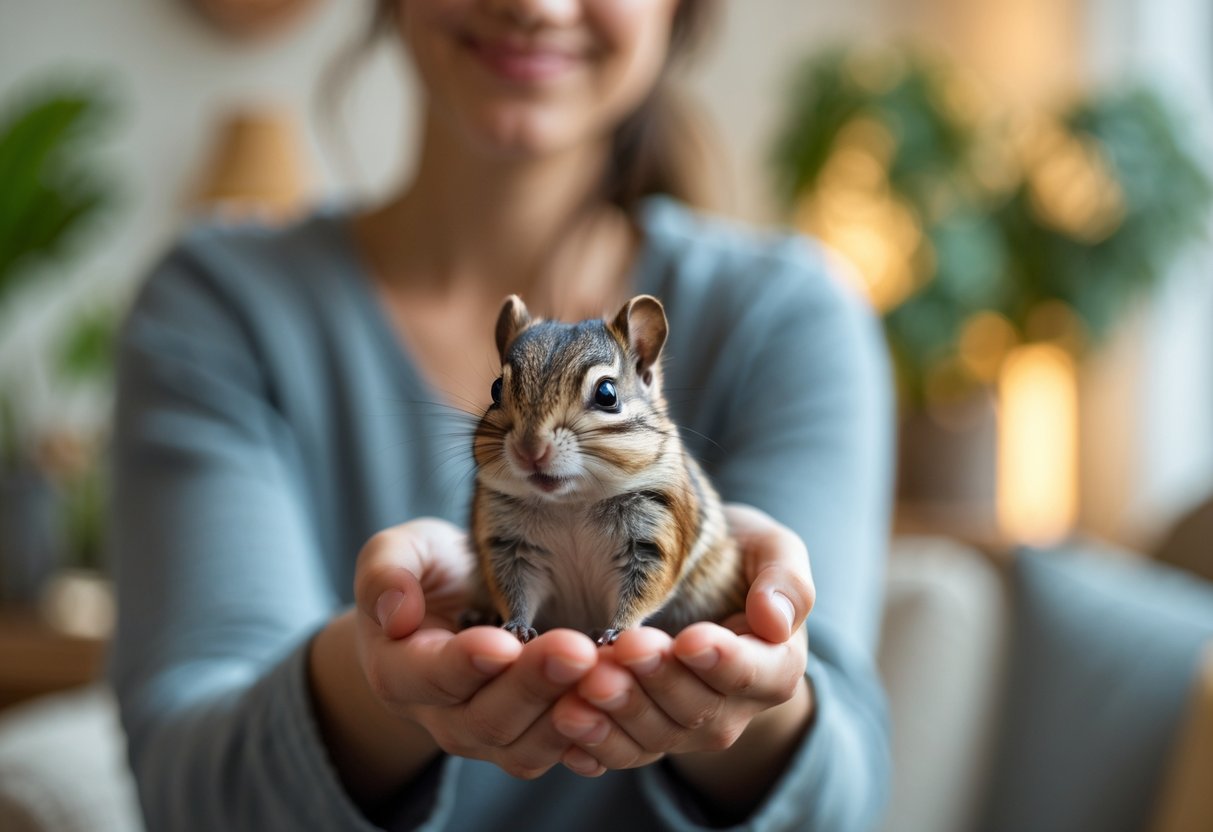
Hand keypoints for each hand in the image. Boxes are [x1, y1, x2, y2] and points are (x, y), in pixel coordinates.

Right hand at [351, 519, 600, 779]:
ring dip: (569, 712)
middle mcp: (442, 717)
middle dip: (534, 685)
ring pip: (527, 746)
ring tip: (606, 671)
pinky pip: (562, 749)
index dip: (465, 665)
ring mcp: (489, 736)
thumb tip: (396, 611)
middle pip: (487, 719)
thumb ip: (385, 570)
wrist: (461, 607)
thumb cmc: (430, 576)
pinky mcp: (532, 740)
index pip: (430, 678)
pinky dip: (593, 730)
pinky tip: (622, 696)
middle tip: (577, 650)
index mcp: (400, 671)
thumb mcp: (401, 553)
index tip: (502, 643)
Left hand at [549, 504, 815, 801]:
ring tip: (588, 683)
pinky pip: (621, 752)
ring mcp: (685, 730)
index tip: (690, 640)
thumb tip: (775, 620)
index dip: (723, 662)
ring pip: (656, 736)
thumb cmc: (736, 558)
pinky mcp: (643, 737)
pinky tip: (567, 724)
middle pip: (698, 709)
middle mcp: (733, 709)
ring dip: (620, 713)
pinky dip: (594, 743)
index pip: (755, 673)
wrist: (695, 581)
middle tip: (626, 648)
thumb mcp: (771, 550)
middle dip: (659, 680)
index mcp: (775, 666)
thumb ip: (786, 580)